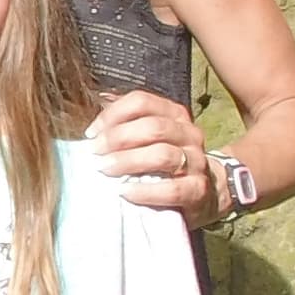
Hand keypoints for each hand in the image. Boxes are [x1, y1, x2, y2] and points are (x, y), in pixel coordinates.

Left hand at [88, 91, 219, 222]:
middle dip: (118, 139)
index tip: (91, 134)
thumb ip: (126, 125)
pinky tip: (125, 192)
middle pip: (153, 127)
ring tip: (105, 169)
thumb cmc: (164, 163)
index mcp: (174, 114)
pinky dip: (145, 191)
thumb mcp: (149, 138)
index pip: (141, 102)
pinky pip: (173, 189)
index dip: (112, 114)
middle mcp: (188, 133)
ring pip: (163, 155)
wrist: (204, 192)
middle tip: (95, 153)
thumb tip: (94, 117)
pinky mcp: (199, 190)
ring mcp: (197, 161)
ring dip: (128, 161)